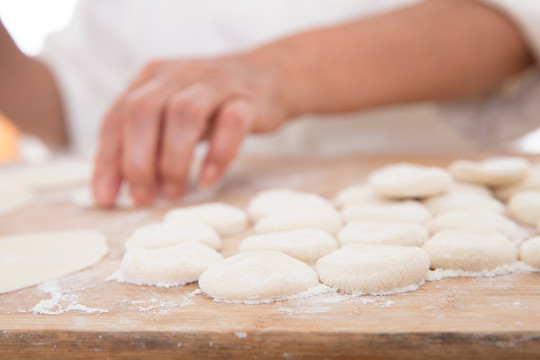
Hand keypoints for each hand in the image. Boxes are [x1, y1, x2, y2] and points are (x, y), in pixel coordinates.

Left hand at [92, 53, 288, 205]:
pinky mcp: (248, 98)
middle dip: (138, 160)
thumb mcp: (173, 113)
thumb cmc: (212, 105)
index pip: (117, 116)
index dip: (107, 159)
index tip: (105, 198)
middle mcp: (179, 74)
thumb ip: (148, 140)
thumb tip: (123, 187)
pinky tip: (208, 180)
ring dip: (174, 161)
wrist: (268, 75)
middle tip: (143, 197)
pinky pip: (232, 122)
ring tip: (174, 193)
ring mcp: (215, 83)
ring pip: (184, 114)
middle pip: (144, 110)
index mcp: (152, 78)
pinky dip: (217, 154)